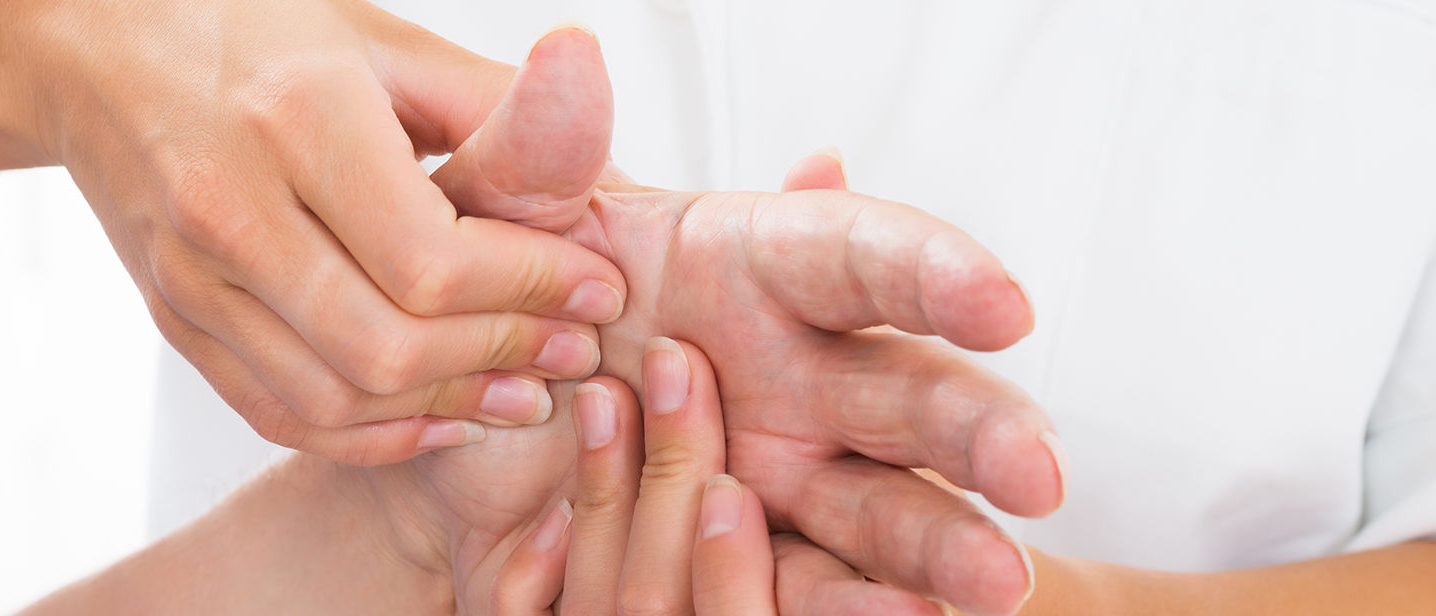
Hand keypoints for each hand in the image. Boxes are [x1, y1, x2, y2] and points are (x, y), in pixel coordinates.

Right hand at [38, 4, 635, 463]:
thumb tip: (605, 180)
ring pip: (334, 396)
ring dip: (444, 408)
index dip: (531, 289)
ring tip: (519, 392)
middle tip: (573, 350)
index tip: (597, 290)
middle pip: (386, 343)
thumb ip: (494, 110)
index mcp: (297, 118)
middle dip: (502, 356)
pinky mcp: (176, 317)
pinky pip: (278, 412)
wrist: (92, 49)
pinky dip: (367, 433)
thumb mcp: (381, 41)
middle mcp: (231, 206)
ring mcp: (191, 275)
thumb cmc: (249, 29)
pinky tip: (434, 416)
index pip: (432, 258)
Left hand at [439, 38, 1061, 614]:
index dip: (936, 276)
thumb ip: (537, 152)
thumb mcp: (501, 226)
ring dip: (939, 546)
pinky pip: (802, 593)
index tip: (1003, 306)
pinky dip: (842, 608)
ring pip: (883, 514)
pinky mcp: (751, 566)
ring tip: (998, 582)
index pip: (862, 258)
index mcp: (758, 270)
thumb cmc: (506, 298)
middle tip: (1040, 473)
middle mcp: (796, 377)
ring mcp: (783, 481)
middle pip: (910, 398)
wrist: (454, 423)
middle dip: (978, 432)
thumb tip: (569, 56)